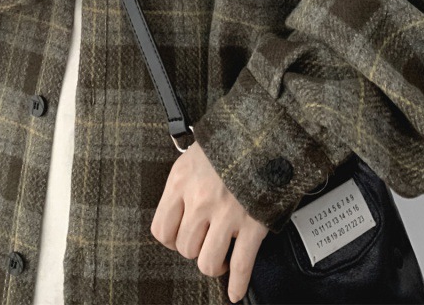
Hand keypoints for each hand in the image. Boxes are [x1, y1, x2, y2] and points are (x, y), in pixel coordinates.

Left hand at [150, 140, 268, 303]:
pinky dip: (237, 284)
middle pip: (185, 249)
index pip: (161, 230)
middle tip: (204, 241)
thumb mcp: (192, 156)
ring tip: (219, 256)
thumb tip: (178, 209)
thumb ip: (183, 184)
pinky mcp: (252, 224)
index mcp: (180, 183)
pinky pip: (240, 265)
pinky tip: (234, 293)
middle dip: (194, 249)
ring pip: (208, 262)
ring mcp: (226, 215)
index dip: (170, 239)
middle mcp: (199, 201)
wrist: (261, 133)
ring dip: (213, 264)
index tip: (180, 237)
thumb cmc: (226, 143)